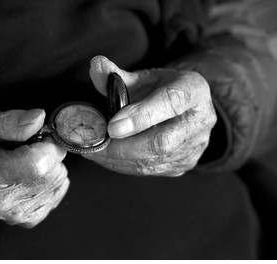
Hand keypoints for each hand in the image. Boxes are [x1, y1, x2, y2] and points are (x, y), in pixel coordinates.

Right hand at [0, 109, 68, 227]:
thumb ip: (11, 121)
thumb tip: (38, 118)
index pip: (36, 164)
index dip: (48, 146)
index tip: (42, 137)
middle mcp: (1, 201)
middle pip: (52, 172)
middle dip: (49, 154)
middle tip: (31, 148)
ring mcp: (17, 214)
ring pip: (58, 180)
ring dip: (51, 166)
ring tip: (27, 162)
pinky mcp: (30, 219)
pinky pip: (58, 191)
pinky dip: (51, 180)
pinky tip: (31, 176)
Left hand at [84, 56, 216, 175]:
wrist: (186, 107)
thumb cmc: (162, 89)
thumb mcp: (144, 77)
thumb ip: (117, 74)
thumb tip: (95, 64)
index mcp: (193, 89)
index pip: (171, 102)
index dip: (141, 116)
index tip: (112, 127)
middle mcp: (200, 121)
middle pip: (162, 142)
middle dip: (122, 147)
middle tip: (93, 145)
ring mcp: (194, 146)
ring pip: (153, 161)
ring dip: (118, 160)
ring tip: (93, 152)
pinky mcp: (184, 163)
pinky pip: (151, 170)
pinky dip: (124, 166)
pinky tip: (107, 158)